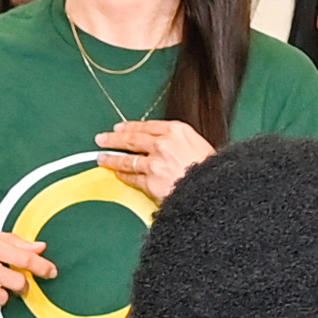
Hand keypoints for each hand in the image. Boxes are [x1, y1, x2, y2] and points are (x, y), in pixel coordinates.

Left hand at [96, 118, 213, 201]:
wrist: (215, 191)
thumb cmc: (212, 171)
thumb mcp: (200, 146)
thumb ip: (179, 142)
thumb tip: (164, 144)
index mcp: (177, 131)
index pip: (146, 126)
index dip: (130, 127)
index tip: (120, 127)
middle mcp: (164, 144)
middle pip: (132, 139)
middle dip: (114, 139)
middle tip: (102, 139)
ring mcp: (155, 163)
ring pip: (127, 159)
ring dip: (112, 159)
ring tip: (102, 158)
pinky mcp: (151, 182)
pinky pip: (132, 178)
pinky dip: (123, 176)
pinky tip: (117, 174)